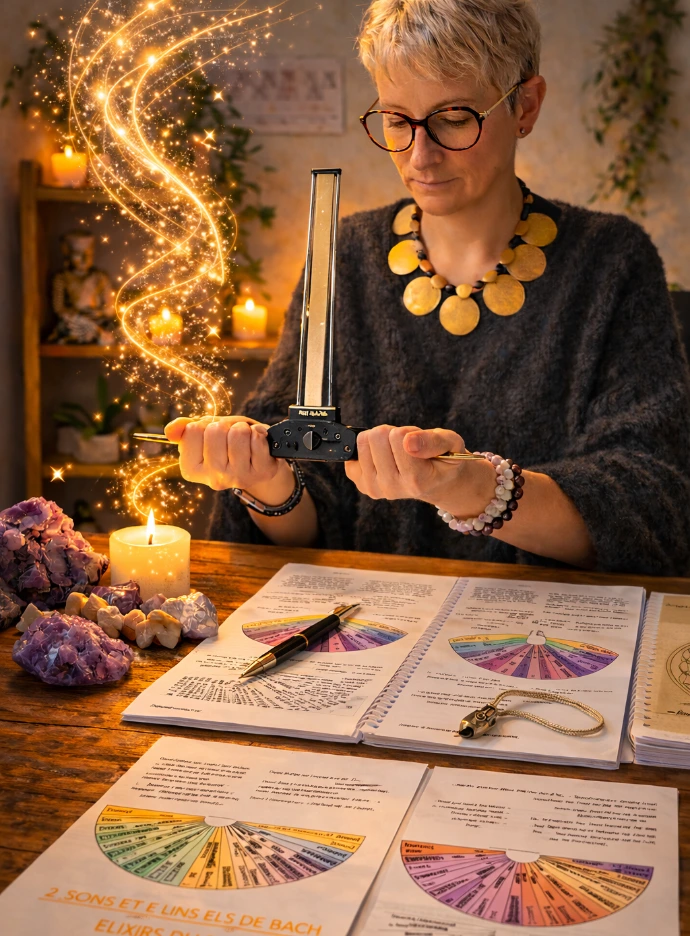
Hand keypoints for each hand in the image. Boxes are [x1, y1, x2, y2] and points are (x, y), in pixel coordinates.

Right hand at [165, 415, 292, 499]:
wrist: (257, 461)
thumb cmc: (227, 445)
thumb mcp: (203, 435)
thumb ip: (184, 430)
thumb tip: (169, 431)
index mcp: (192, 470)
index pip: (193, 430)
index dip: (205, 425)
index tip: (212, 436)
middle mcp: (214, 479)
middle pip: (216, 430)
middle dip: (225, 426)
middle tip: (231, 437)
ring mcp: (240, 478)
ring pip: (238, 432)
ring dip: (243, 428)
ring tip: (245, 440)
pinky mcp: (263, 472)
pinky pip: (258, 438)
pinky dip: (259, 433)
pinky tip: (258, 443)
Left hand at [343, 425, 464, 503]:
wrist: (436, 483)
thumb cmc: (443, 460)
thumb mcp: (451, 444)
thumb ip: (433, 441)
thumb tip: (408, 442)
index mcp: (417, 481)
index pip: (397, 437)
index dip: (408, 432)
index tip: (417, 442)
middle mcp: (393, 488)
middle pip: (376, 437)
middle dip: (392, 434)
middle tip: (405, 446)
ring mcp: (375, 488)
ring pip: (363, 442)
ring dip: (380, 441)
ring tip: (396, 452)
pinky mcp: (362, 485)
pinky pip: (351, 454)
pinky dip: (367, 450)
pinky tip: (383, 458)